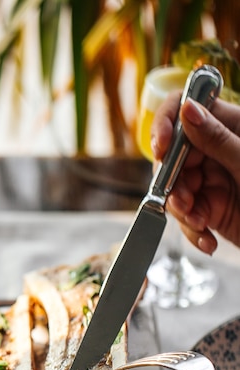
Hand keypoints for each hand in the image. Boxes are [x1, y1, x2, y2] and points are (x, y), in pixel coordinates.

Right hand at [151, 92, 239, 253]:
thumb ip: (217, 138)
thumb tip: (187, 108)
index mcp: (230, 127)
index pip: (187, 110)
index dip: (167, 124)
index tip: (162, 147)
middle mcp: (216, 152)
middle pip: (172, 158)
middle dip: (172, 183)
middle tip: (183, 202)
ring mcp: (211, 181)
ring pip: (175, 191)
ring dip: (182, 212)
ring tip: (199, 223)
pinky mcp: (210, 209)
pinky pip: (187, 218)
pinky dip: (193, 231)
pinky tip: (207, 239)